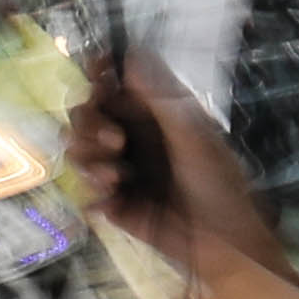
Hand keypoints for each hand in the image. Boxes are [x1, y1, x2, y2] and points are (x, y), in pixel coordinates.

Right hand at [73, 49, 282, 279]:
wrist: (221, 242)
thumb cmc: (219, 182)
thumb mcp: (195, 136)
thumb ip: (162, 98)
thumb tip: (132, 55)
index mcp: (152, 110)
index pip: (113, 79)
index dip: (98, 72)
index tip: (97, 79)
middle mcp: (131, 132)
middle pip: (85, 111)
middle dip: (90, 124)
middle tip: (115, 143)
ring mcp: (118, 165)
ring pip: (78, 148)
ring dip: (89, 159)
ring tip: (116, 179)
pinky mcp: (111, 199)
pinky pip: (83, 187)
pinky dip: (93, 191)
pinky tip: (114, 200)